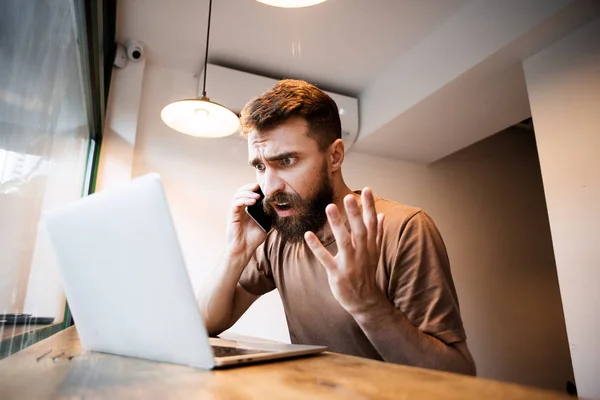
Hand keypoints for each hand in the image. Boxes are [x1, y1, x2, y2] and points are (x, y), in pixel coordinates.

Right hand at [225, 183, 267, 260]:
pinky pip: (236, 204)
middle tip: (259, 186)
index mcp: (247, 209)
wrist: (244, 250)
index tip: (264, 188)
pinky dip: (244, 200)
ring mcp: (235, 212)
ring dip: (247, 193)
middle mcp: (240, 209)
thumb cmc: (253, 239)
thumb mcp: (265, 224)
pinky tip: (252, 201)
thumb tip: (278, 206)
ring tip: (257, 196)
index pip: (249, 193)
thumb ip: (268, 215)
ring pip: (237, 195)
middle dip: (250, 187)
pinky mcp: (232, 216)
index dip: (255, 188)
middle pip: (242, 191)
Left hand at [304, 187, 385, 314]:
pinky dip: (317, 247)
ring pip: (344, 242)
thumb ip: (377, 233)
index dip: (370, 206)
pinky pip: (326, 259)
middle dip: (355, 214)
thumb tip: (382, 215)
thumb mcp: (374, 253)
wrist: (365, 301)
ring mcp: (350, 264)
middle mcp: (362, 254)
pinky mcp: (337, 274)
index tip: (368, 190)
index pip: (372, 223)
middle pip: (360, 231)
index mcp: (371, 246)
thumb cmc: (367, 273)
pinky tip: (308, 235)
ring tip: (329, 207)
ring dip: (337, 225)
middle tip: (348, 196)